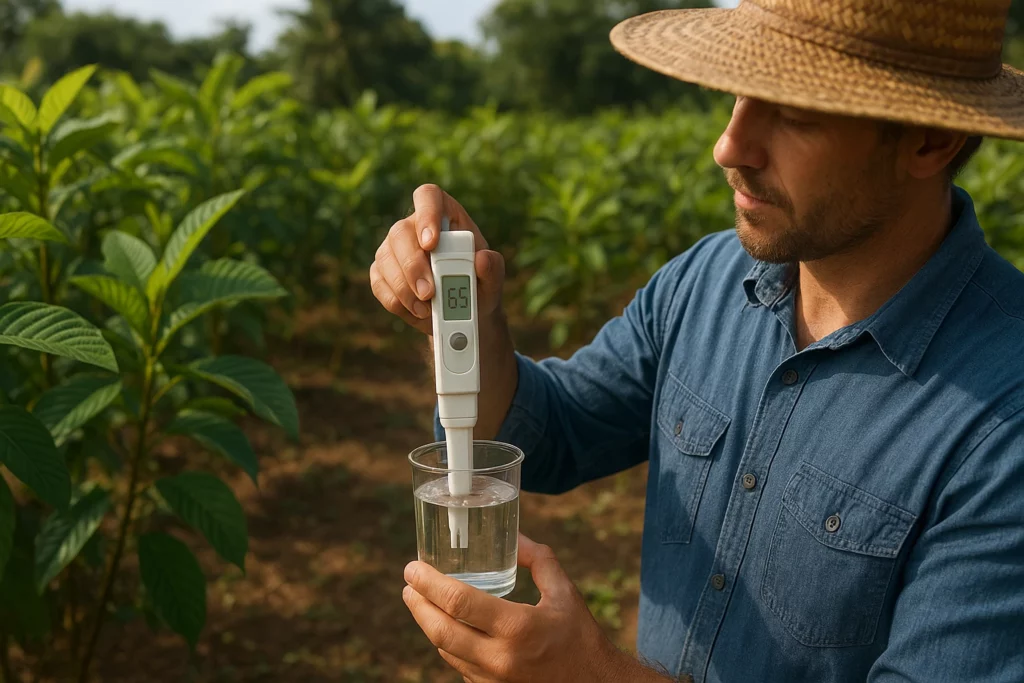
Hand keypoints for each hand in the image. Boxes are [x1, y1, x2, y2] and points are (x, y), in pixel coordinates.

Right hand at [370, 184, 504, 334]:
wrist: (463, 312)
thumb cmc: (479, 286)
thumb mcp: (493, 279)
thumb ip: (493, 268)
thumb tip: (482, 258)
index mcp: (445, 215)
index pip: (428, 197)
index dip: (426, 215)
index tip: (431, 243)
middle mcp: (413, 227)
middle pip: (401, 232)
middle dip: (413, 266)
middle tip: (429, 293)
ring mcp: (393, 249)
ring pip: (386, 259)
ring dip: (404, 289)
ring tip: (427, 310)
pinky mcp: (381, 272)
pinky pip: (379, 284)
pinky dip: (397, 302)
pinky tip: (417, 312)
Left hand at [402, 534, 641, 682]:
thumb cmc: (581, 638)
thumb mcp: (565, 593)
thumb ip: (539, 560)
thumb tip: (514, 536)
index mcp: (517, 627)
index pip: (458, 602)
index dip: (429, 583)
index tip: (413, 567)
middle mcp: (499, 658)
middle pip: (440, 630)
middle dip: (417, 605)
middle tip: (408, 584)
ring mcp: (493, 680)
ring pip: (445, 651)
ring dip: (428, 625)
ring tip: (419, 602)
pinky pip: (460, 667)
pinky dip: (449, 645)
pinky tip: (446, 628)